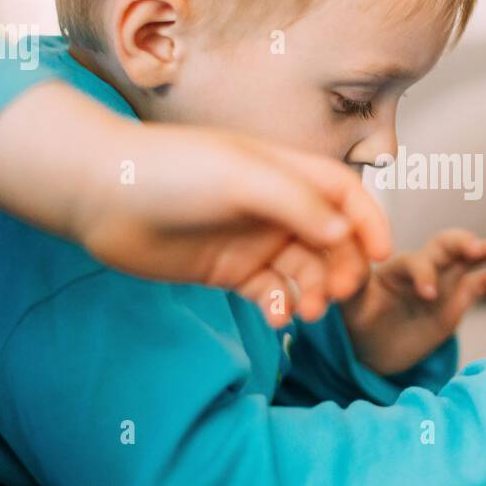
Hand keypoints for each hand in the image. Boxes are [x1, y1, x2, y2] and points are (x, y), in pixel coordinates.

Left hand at [0, 82, 392, 326]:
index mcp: (285, 172)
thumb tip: (345, 235)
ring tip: (306, 310)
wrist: (102, 195)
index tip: (382, 254)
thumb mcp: (243, 176)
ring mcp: (252, 239)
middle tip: (336, 293)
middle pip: (333, 239)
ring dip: (315, 290)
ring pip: (305, 270)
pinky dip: (281, 305)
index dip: (369, 220)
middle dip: (344, 266)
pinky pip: (271, 292)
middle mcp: (275, 206)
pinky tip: (275, 313)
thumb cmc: (173, 171)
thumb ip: (299, 203)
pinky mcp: (227, 270)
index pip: (346, 194)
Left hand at [342, 228, 485, 374]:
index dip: (424, 273)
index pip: (415, 261)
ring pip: (465, 259)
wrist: (376, 347)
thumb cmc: (359, 319)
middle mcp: (422, 268)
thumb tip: (348, 272)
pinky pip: (476, 285)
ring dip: (481, 250)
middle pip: (445, 245)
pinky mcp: (457, 301)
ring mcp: (443, 282)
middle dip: (461, 242)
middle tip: (475, 248)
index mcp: (396, 267)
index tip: (428, 295)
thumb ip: (352, 287)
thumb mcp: (350, 304)